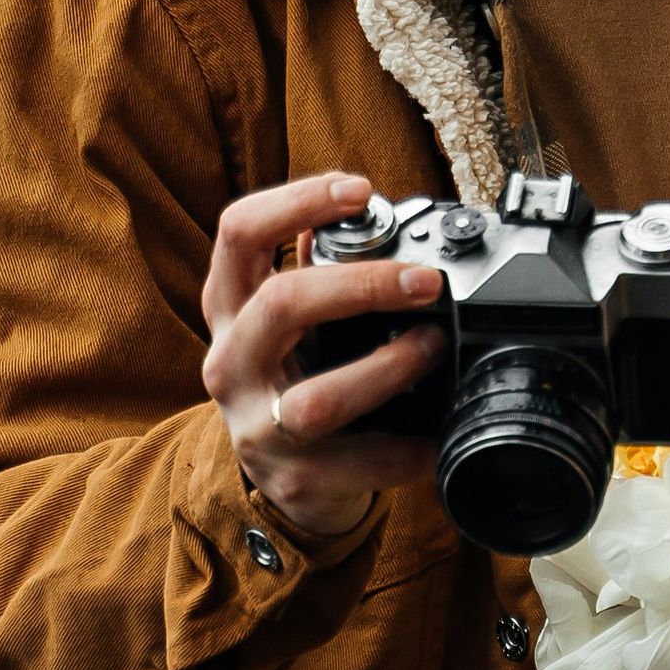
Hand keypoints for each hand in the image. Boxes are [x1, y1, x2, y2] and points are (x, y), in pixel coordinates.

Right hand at [202, 172, 445, 543]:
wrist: (289, 478)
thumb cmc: (298, 376)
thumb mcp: (292, 317)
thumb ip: (318, 265)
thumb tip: (371, 212)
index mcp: (230, 307)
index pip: (239, 233)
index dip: (298, 200)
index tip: (362, 191)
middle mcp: (231, 363)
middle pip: (280, 305)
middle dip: (362, 285)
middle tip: (425, 282)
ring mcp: (257, 427)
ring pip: (318, 400)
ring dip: (389, 368)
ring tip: (434, 348)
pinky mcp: (296, 479)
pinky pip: (362, 463)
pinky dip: (410, 448)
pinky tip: (439, 432)